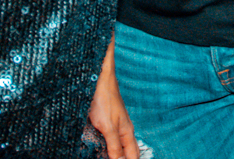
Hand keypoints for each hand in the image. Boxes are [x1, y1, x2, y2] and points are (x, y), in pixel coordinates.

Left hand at [88, 40, 137, 158]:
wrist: (100, 82)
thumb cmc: (105, 102)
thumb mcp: (108, 127)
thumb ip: (114, 146)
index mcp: (127, 133)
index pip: (133, 156)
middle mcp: (124, 131)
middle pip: (130, 152)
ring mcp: (117, 127)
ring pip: (121, 146)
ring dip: (118, 154)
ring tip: (110, 157)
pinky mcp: (109, 123)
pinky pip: (113, 140)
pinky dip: (110, 148)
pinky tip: (104, 150)